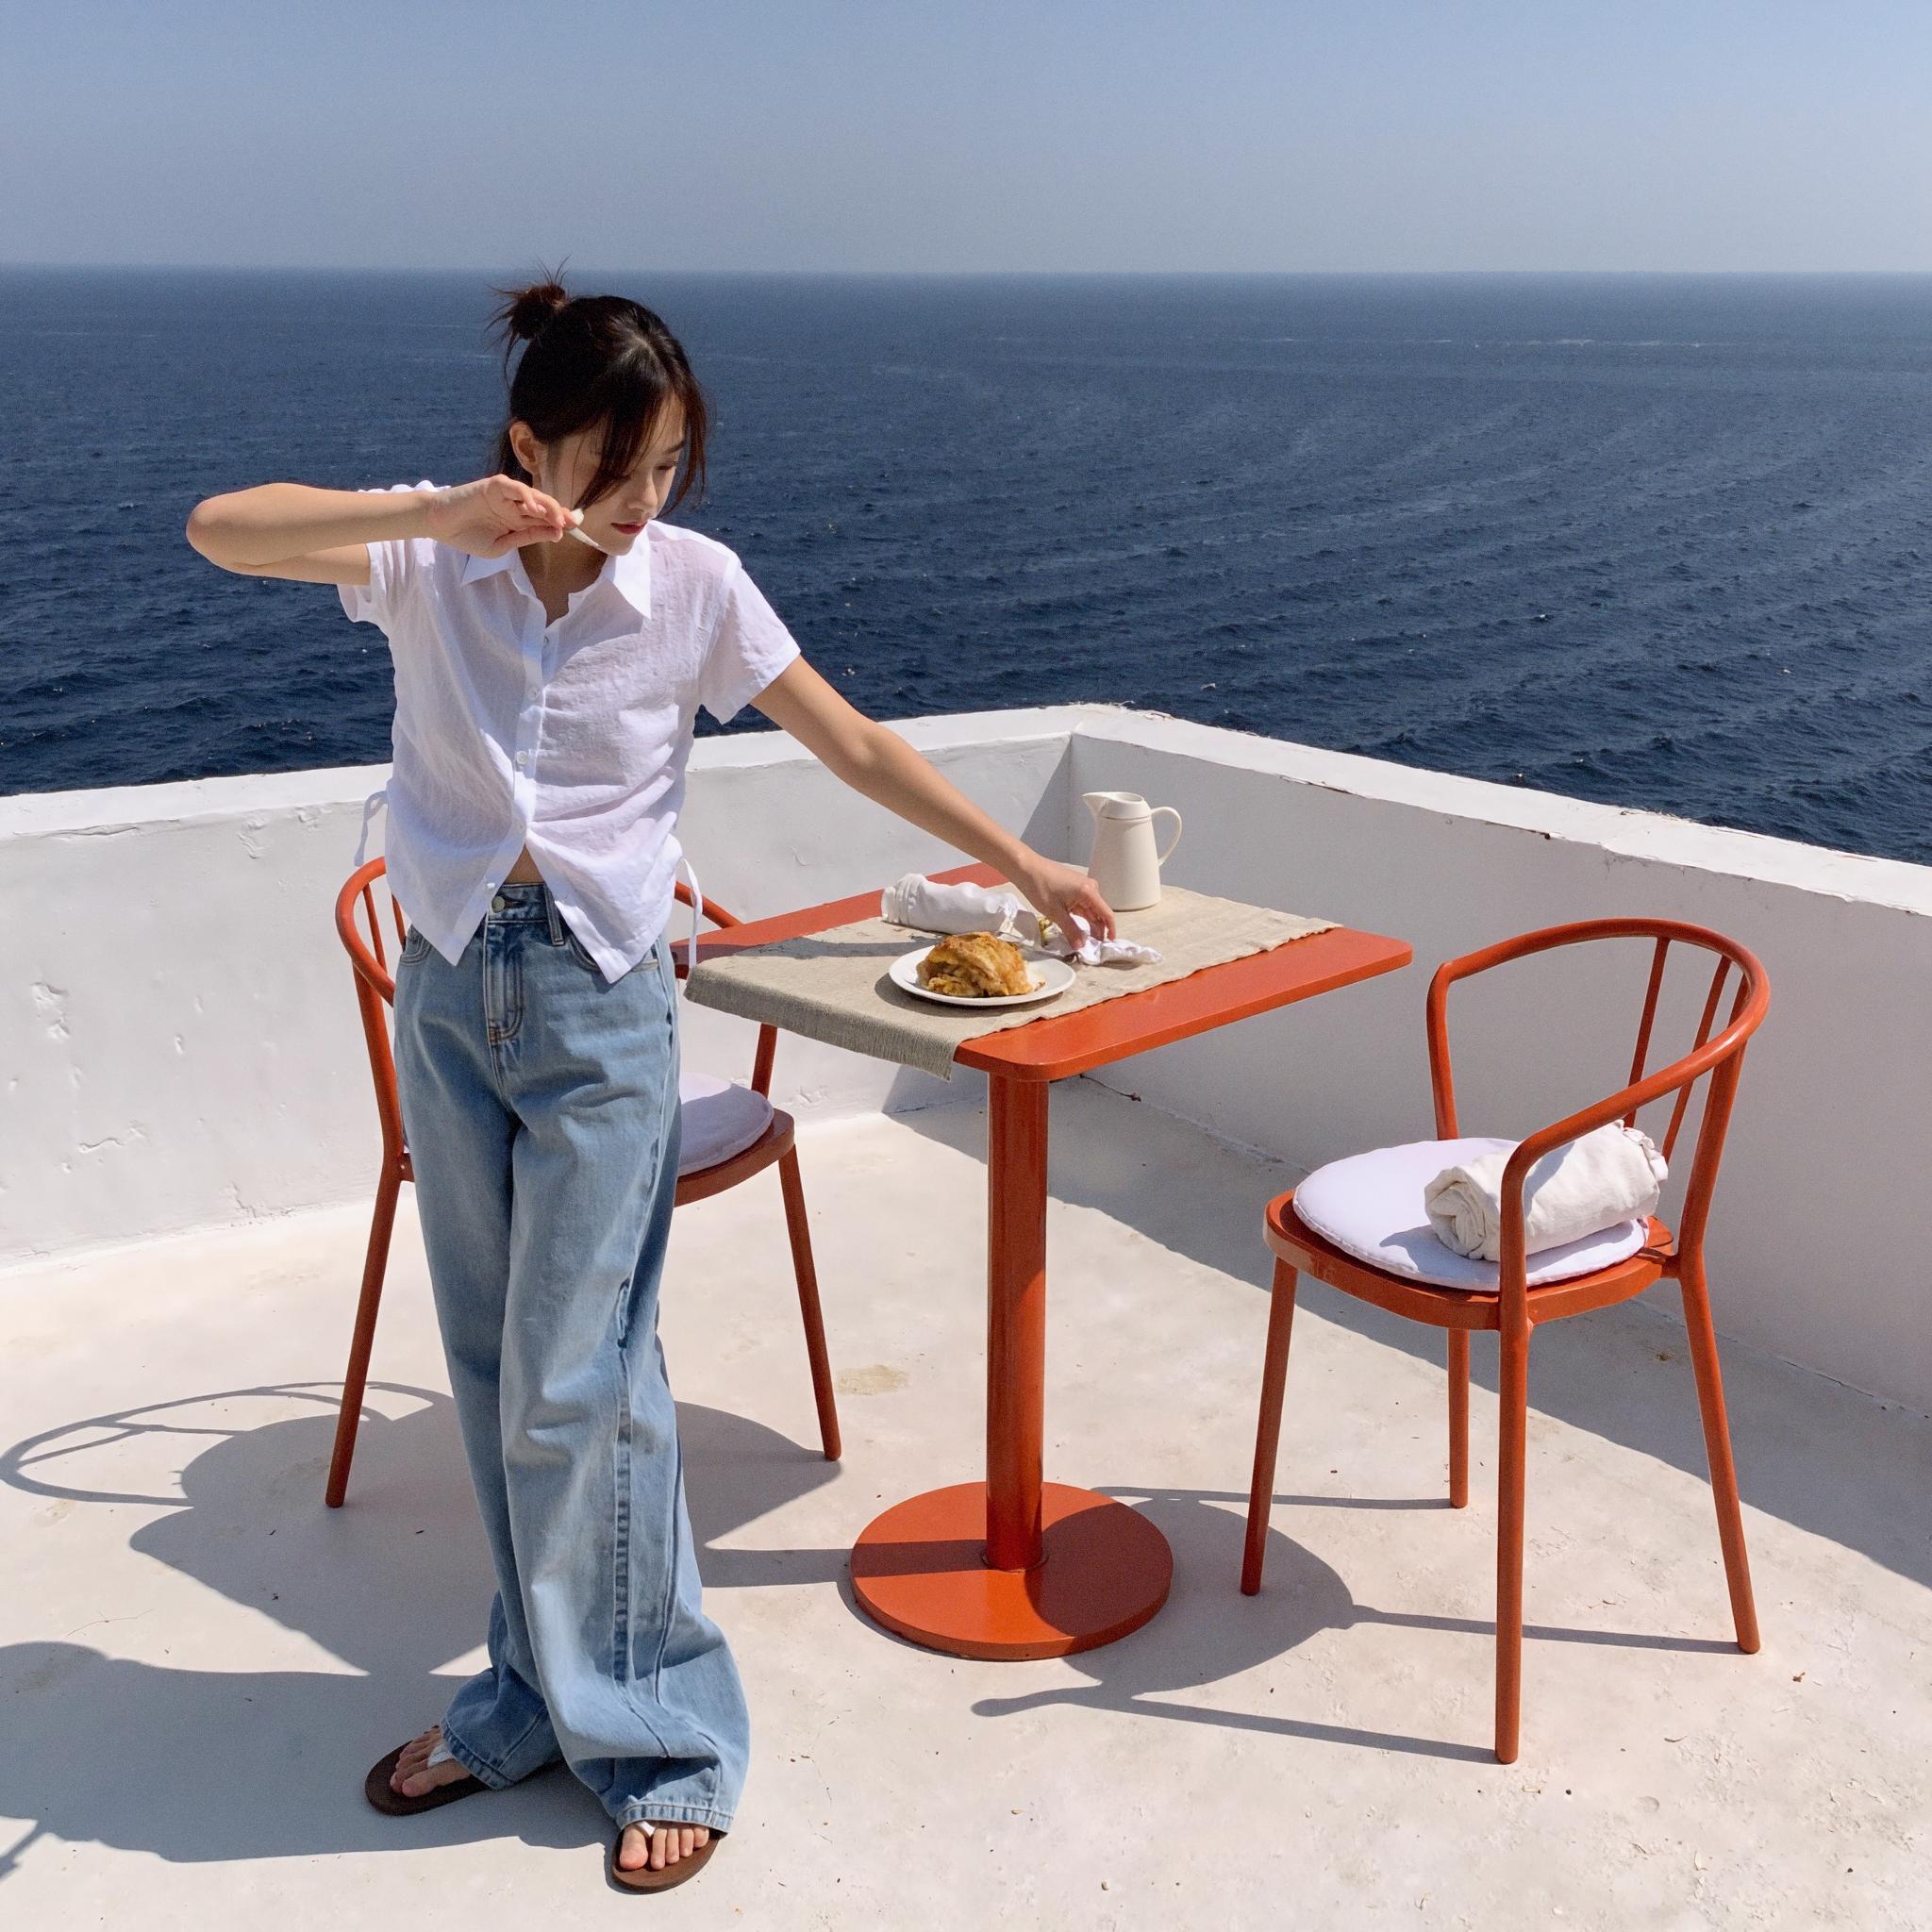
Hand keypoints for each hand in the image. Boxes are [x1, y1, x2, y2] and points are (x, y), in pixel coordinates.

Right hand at [424, 475, 577, 556]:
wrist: (440, 525)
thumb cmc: (467, 537)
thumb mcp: (502, 545)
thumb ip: (526, 538)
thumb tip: (554, 534)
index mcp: (517, 520)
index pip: (543, 521)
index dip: (558, 524)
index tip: (573, 531)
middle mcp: (514, 506)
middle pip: (542, 507)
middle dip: (559, 514)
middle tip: (573, 523)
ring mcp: (505, 495)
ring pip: (532, 496)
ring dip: (547, 506)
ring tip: (558, 518)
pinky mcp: (493, 486)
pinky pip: (513, 488)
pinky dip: (525, 496)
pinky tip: (534, 508)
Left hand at [1017, 857, 1116, 941]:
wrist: (1026, 868)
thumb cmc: (1040, 887)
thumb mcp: (1055, 913)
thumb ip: (1071, 930)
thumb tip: (1080, 946)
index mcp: (1089, 892)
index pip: (1107, 914)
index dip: (1110, 930)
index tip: (1108, 944)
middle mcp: (1090, 888)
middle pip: (1099, 913)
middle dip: (1097, 930)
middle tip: (1092, 947)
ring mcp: (1082, 887)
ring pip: (1090, 910)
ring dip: (1088, 924)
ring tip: (1083, 940)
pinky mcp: (1074, 887)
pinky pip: (1082, 905)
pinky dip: (1080, 916)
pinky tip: (1076, 928)